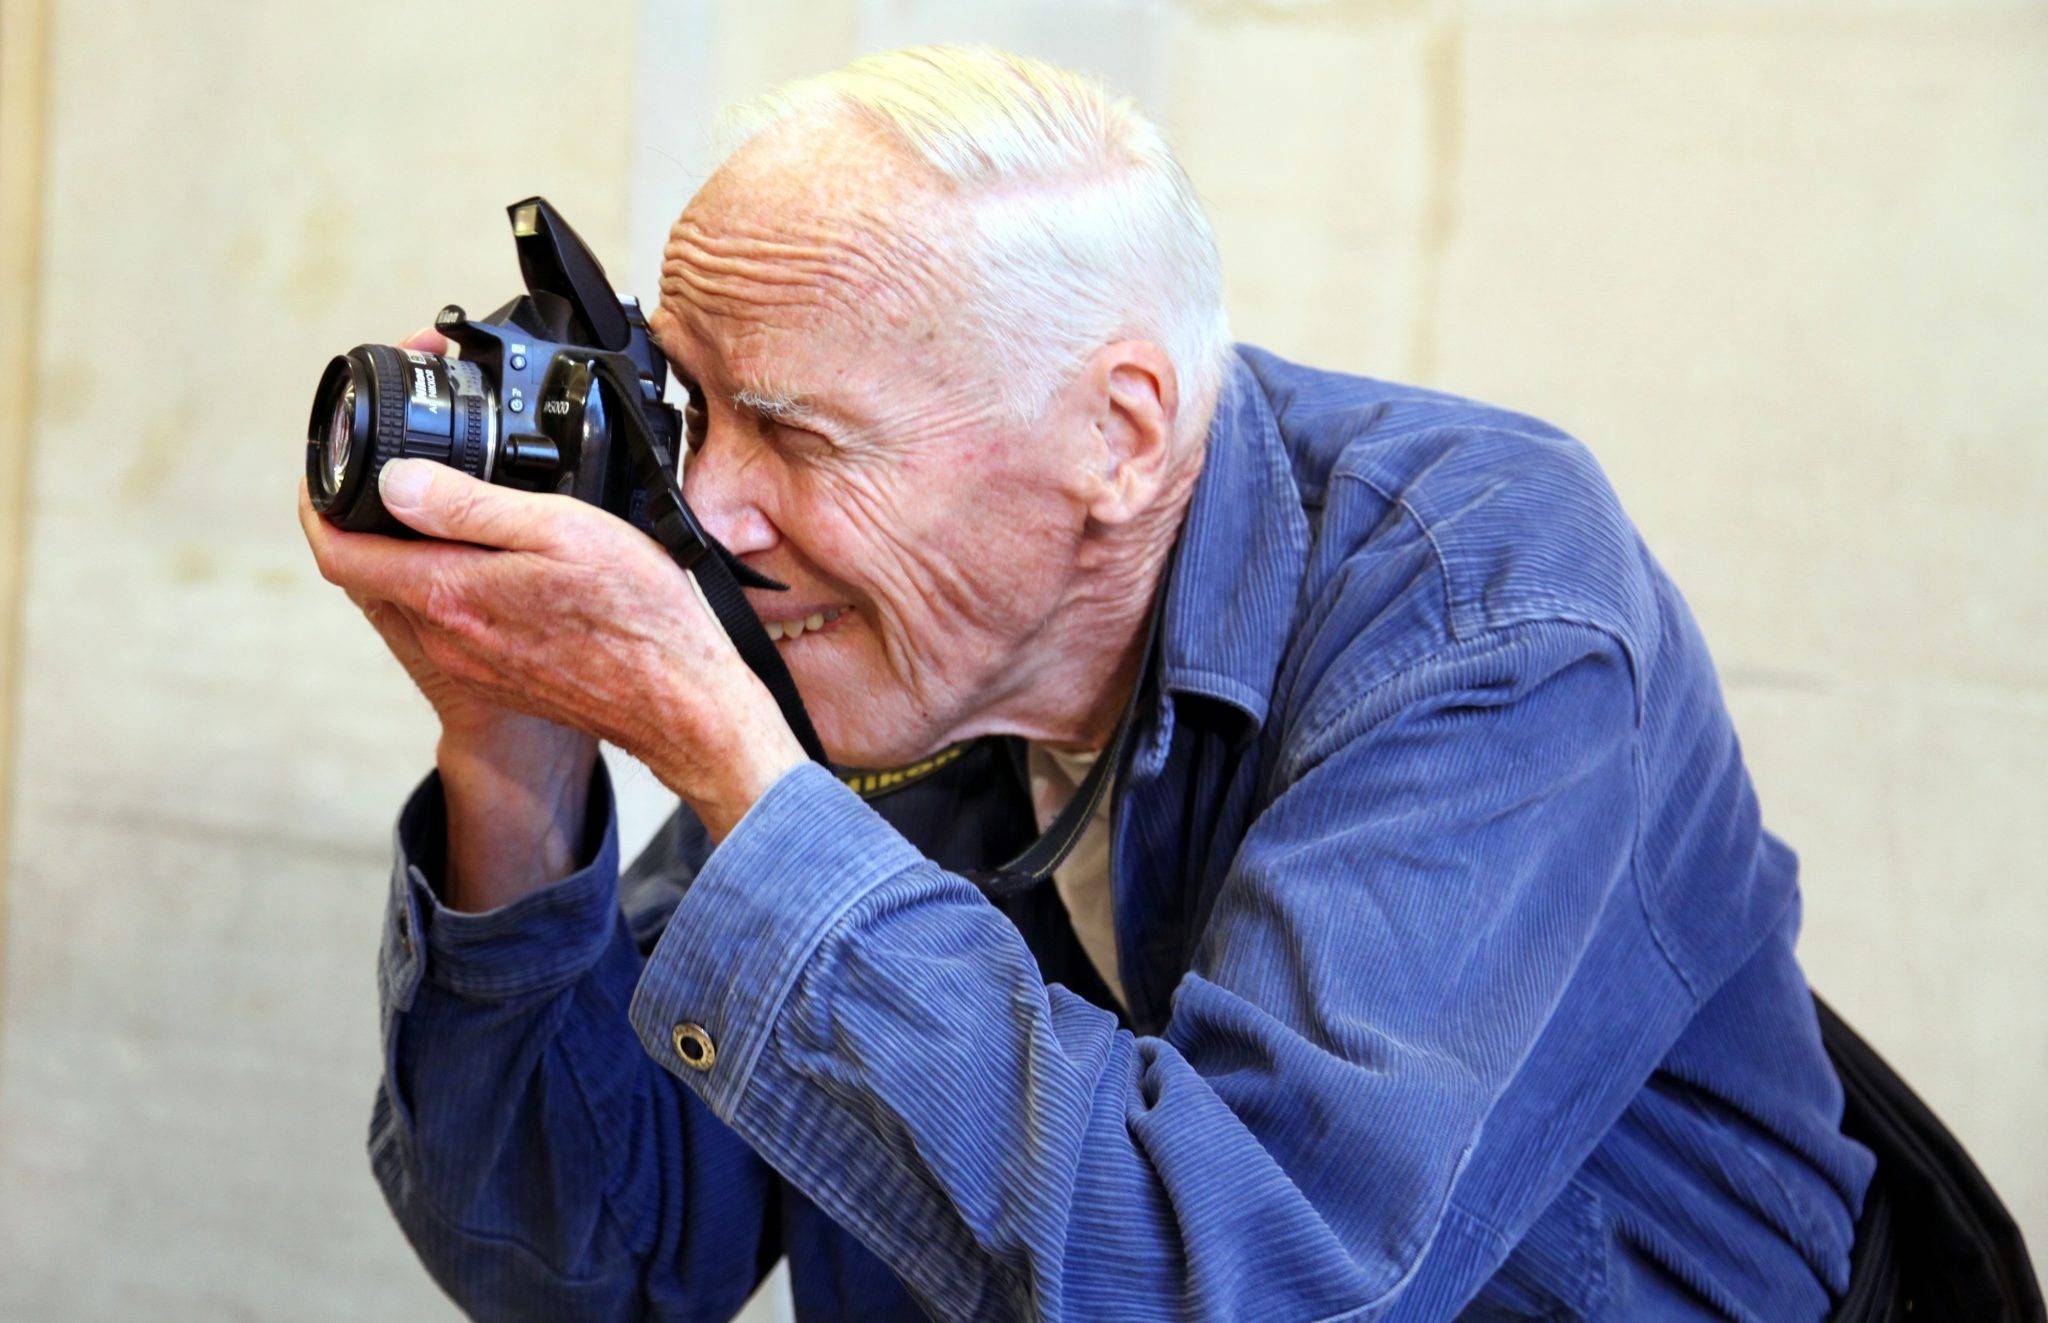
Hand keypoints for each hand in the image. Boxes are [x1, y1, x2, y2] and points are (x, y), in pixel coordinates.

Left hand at [297, 416, 806, 841]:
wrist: (680, 705)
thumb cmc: (637, 617)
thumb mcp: (562, 530)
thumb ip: (469, 504)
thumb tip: (392, 480)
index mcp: (448, 595)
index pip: (337, 551)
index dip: (317, 502)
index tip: (328, 465)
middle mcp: (445, 637)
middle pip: (367, 570)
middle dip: (364, 515)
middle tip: (393, 464)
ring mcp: (469, 661)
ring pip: (407, 594)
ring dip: (409, 548)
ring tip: (448, 499)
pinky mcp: (497, 675)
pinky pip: (446, 619)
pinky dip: (447, 579)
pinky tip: (493, 554)